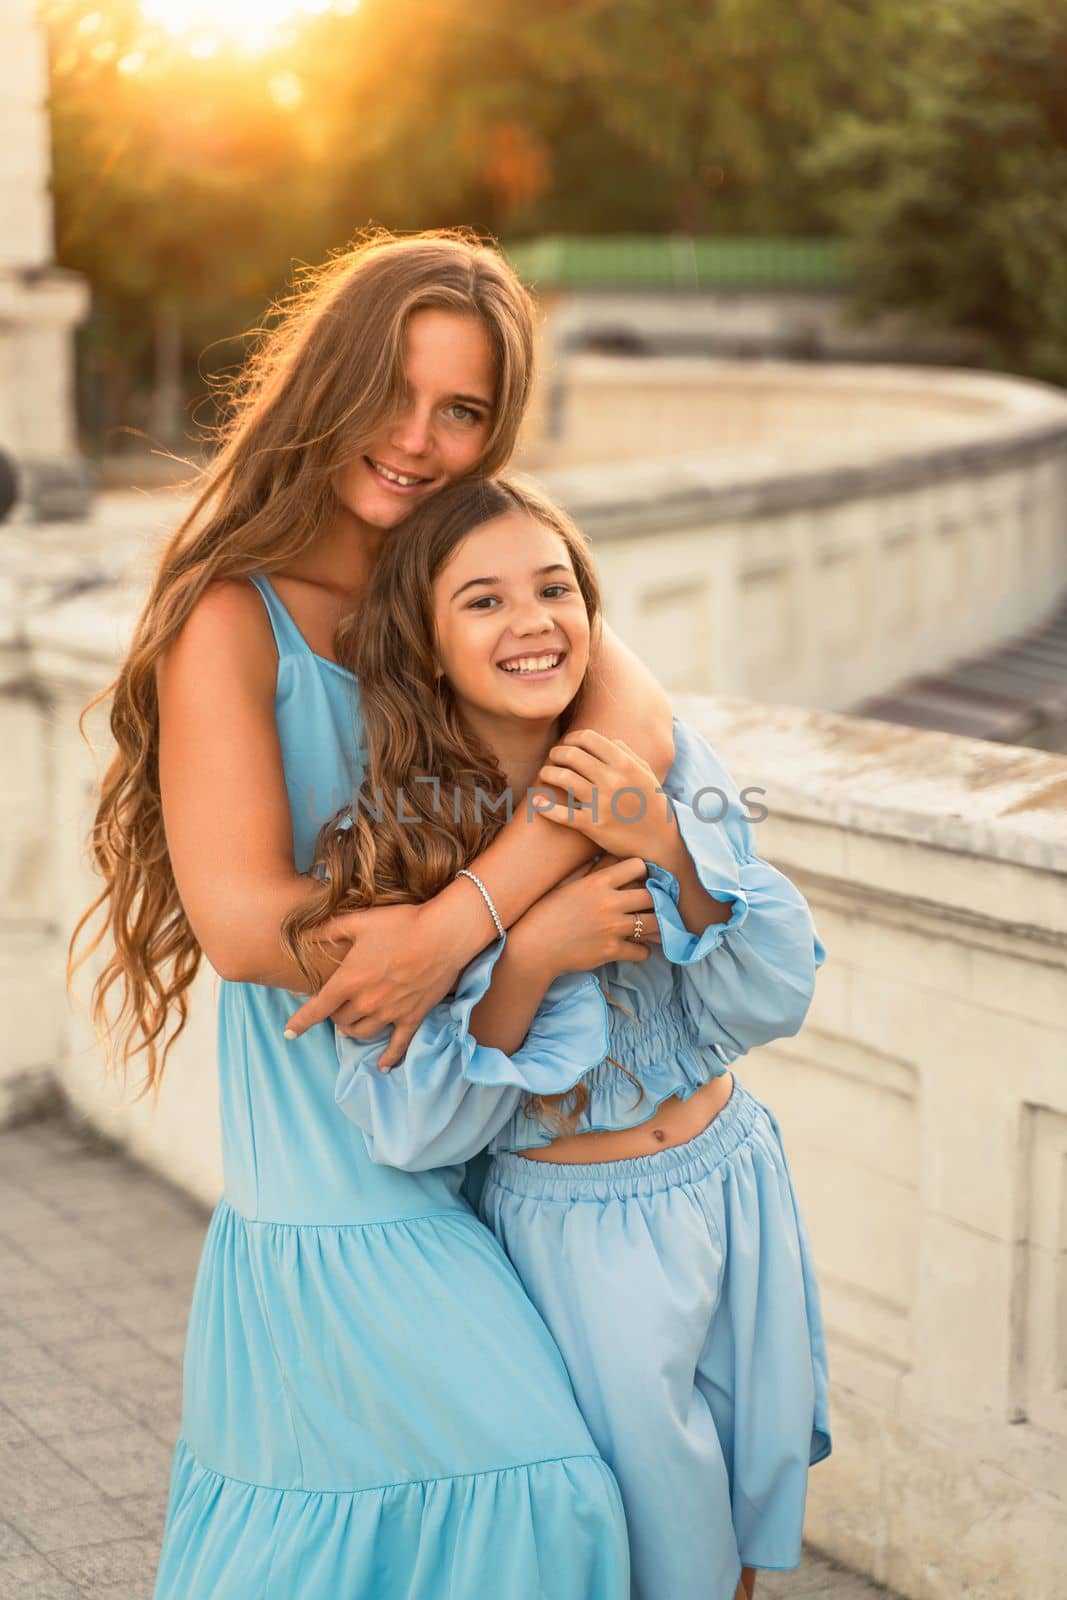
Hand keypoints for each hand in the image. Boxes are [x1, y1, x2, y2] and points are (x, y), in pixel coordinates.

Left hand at [284, 901, 464, 1066]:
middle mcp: (366, 1002)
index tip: (289, 1031)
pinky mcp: (412, 1018)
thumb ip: (329, 930)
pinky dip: (389, 1058)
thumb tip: (303, 933)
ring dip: (353, 1030)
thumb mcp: (360, 922)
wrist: (443, 935)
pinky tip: (383, 1067)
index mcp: (349, 980)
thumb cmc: (401, 923)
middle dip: (334, 1015)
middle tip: (338, 1004)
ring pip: (361, 1034)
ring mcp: (390, 1013)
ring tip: (353, 1022)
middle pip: (340, 1021)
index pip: (317, 1008)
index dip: (300, 1022)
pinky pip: (398, 1046)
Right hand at [508, 854, 660, 981]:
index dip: (644, 872)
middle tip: (655, 905)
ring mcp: (612, 928)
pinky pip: (643, 951)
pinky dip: (642, 951)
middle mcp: (609, 902)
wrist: (533, 947)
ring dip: (656, 926)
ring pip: (654, 924)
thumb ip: (591, 870)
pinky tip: (636, 947)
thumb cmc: (546, 912)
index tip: (643, 879)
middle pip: (653, 896)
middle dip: (656, 900)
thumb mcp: (567, 884)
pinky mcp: (611, 951)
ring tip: (653, 926)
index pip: (638, 866)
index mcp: (597, 882)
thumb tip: (609, 855)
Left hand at [535, 729, 676, 862]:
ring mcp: (601, 803)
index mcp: (625, 764)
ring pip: (563, 777)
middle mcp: (612, 780)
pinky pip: (562, 813)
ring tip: (545, 774)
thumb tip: (605, 740)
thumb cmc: (651, 804)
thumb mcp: (646, 773)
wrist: (659, 840)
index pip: (588, 738)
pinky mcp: (592, 825)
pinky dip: (545, 807)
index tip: (567, 744)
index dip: (572, 738)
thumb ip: (626, 753)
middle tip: (553, 757)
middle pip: (572, 754)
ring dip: (547, 772)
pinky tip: (537, 802)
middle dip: (556, 753)